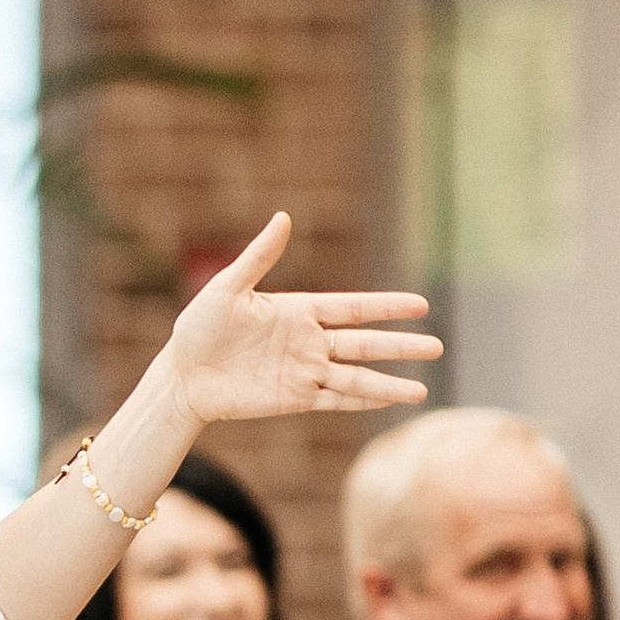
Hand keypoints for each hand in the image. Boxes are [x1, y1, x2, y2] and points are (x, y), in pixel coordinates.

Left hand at [164, 213, 438, 426]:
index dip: (386, 306)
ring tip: (422, 389)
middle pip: (365, 344)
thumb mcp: (227, 288)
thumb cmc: (199, 329)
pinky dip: (360, 402)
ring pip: (356, 377)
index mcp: (298, 311)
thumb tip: (282, 217)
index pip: (354, 308)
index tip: (420, 306)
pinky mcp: (293, 399)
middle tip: (437, 347)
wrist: (182, 376)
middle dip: (400, 346)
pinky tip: (386, 401)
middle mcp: (308, 342)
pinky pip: (334, 400)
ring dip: (388, 383)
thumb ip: (259, 257)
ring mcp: (303, 372)